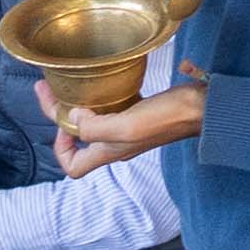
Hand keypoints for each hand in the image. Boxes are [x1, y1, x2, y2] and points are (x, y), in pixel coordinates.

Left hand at [49, 79, 205, 174]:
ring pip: (91, 121)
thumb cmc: (166, 118)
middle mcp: (114, 144)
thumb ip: (95, 127)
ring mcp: (126, 129)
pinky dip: (99, 97)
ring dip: (76, 105)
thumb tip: (73, 118)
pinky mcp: (138, 113)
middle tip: (48, 88)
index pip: (73, 168)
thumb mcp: (127, 126)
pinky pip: (110, 108)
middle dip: (59, 115)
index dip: (60, 150)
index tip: (62, 123)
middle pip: (78, 138)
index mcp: (109, 151)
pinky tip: (99, 81)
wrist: (201, 109)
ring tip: (65, 81)